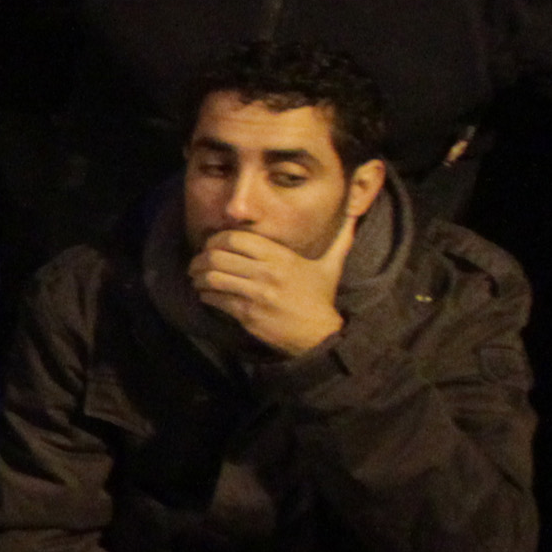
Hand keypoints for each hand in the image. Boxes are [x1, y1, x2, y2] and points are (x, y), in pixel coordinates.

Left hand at [190, 214, 352, 357]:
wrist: (319, 335)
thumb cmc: (319, 298)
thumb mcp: (330, 266)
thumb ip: (339, 240)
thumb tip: (355, 216)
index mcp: (281, 257)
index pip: (235, 239)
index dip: (216, 240)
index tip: (211, 245)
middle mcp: (267, 272)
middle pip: (218, 256)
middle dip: (200, 259)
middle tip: (196, 263)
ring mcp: (256, 294)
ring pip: (212, 278)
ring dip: (198, 277)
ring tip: (196, 278)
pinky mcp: (248, 314)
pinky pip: (216, 299)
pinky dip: (205, 295)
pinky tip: (205, 294)